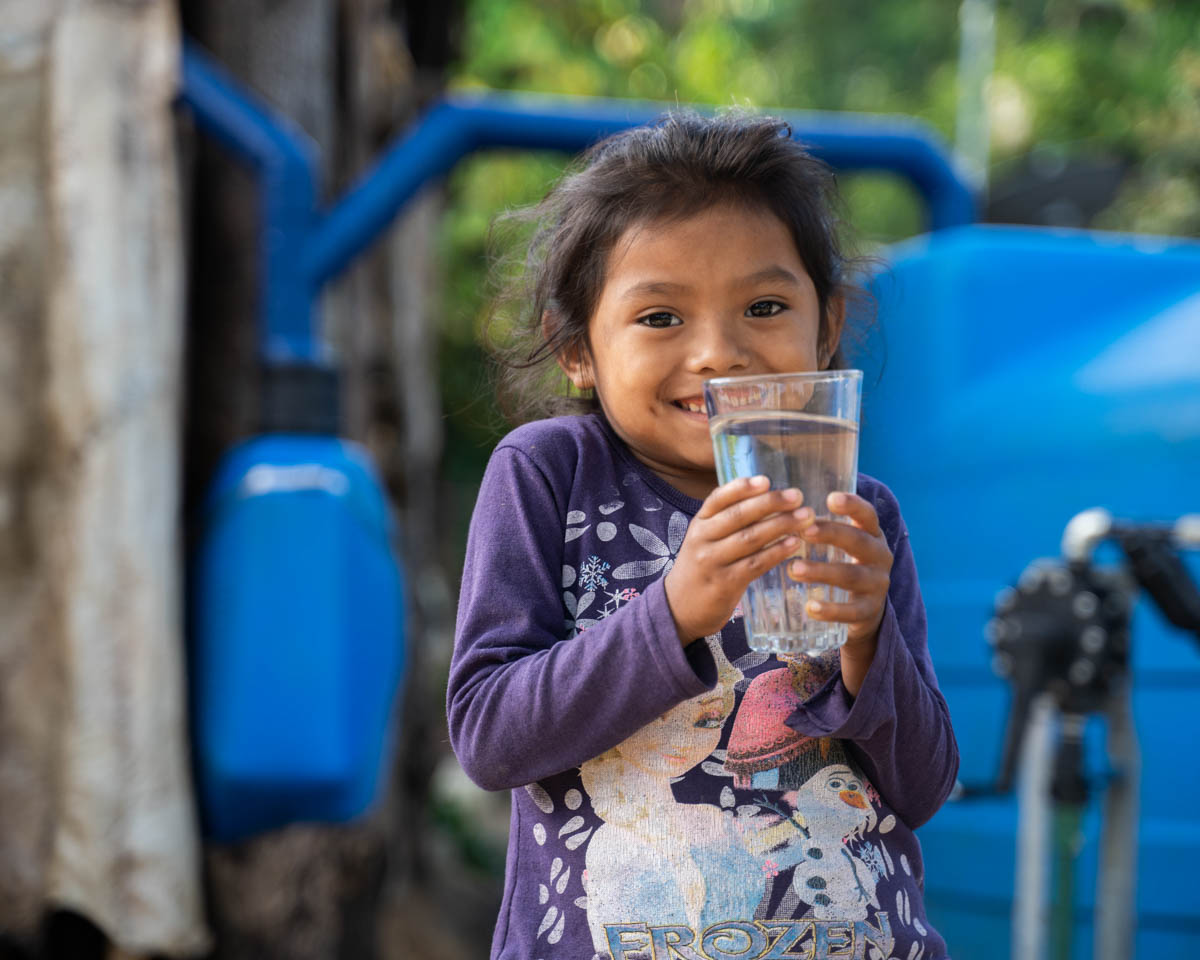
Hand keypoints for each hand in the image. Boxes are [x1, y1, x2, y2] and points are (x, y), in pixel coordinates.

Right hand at [664, 475, 814, 644]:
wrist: (679, 608)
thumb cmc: (701, 568)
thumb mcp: (705, 539)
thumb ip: (728, 521)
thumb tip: (769, 499)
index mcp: (699, 523)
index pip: (718, 498)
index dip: (742, 488)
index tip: (766, 480)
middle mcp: (702, 539)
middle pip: (738, 516)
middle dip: (770, 503)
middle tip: (797, 496)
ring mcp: (712, 562)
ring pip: (750, 538)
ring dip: (780, 525)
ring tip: (805, 517)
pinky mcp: (724, 584)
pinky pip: (754, 564)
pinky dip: (776, 552)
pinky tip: (794, 544)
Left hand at [786, 492, 892, 695]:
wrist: (863, 612)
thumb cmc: (840, 566)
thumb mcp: (837, 545)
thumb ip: (817, 528)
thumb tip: (774, 507)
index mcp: (871, 535)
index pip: (867, 515)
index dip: (853, 505)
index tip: (831, 499)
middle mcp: (879, 556)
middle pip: (859, 541)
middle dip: (832, 534)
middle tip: (804, 531)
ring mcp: (877, 585)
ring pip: (851, 575)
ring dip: (822, 571)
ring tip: (793, 569)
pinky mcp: (869, 611)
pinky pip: (852, 611)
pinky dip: (830, 610)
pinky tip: (809, 607)